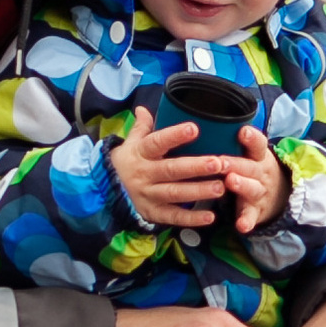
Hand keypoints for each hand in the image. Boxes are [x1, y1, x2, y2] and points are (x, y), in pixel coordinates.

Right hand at [107, 116, 235, 233]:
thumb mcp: (130, 143)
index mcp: (140, 153)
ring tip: (220, 187)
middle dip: (196, 167)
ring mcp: (148, 195)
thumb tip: (142, 108)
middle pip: (171, 169)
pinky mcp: (152, 213)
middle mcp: (144, 174)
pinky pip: (173, 217)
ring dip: (198, 191)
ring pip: (175, 193)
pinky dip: (191, 218)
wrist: (105, 191)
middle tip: (219, 162)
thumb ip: (141, 126)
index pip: (157, 142)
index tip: (194, 129)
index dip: (174, 136)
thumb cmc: (127, 163)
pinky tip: (209, 216)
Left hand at [220, 133, 286, 234]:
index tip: (242, 132)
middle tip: (221, 161)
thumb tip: (209, 121)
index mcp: (259, 156)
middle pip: (250, 167)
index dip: (251, 138)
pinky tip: (241, 226)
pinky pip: (251, 216)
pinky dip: (247, 221)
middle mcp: (261, 173)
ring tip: (231, 182)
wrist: (280, 195)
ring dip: (242, 185)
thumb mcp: (252, 154)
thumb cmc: (254, 168)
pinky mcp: (256, 211)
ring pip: (252, 189)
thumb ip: (234, 142)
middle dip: (236, 164)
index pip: (258, 144)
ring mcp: (259, 192)